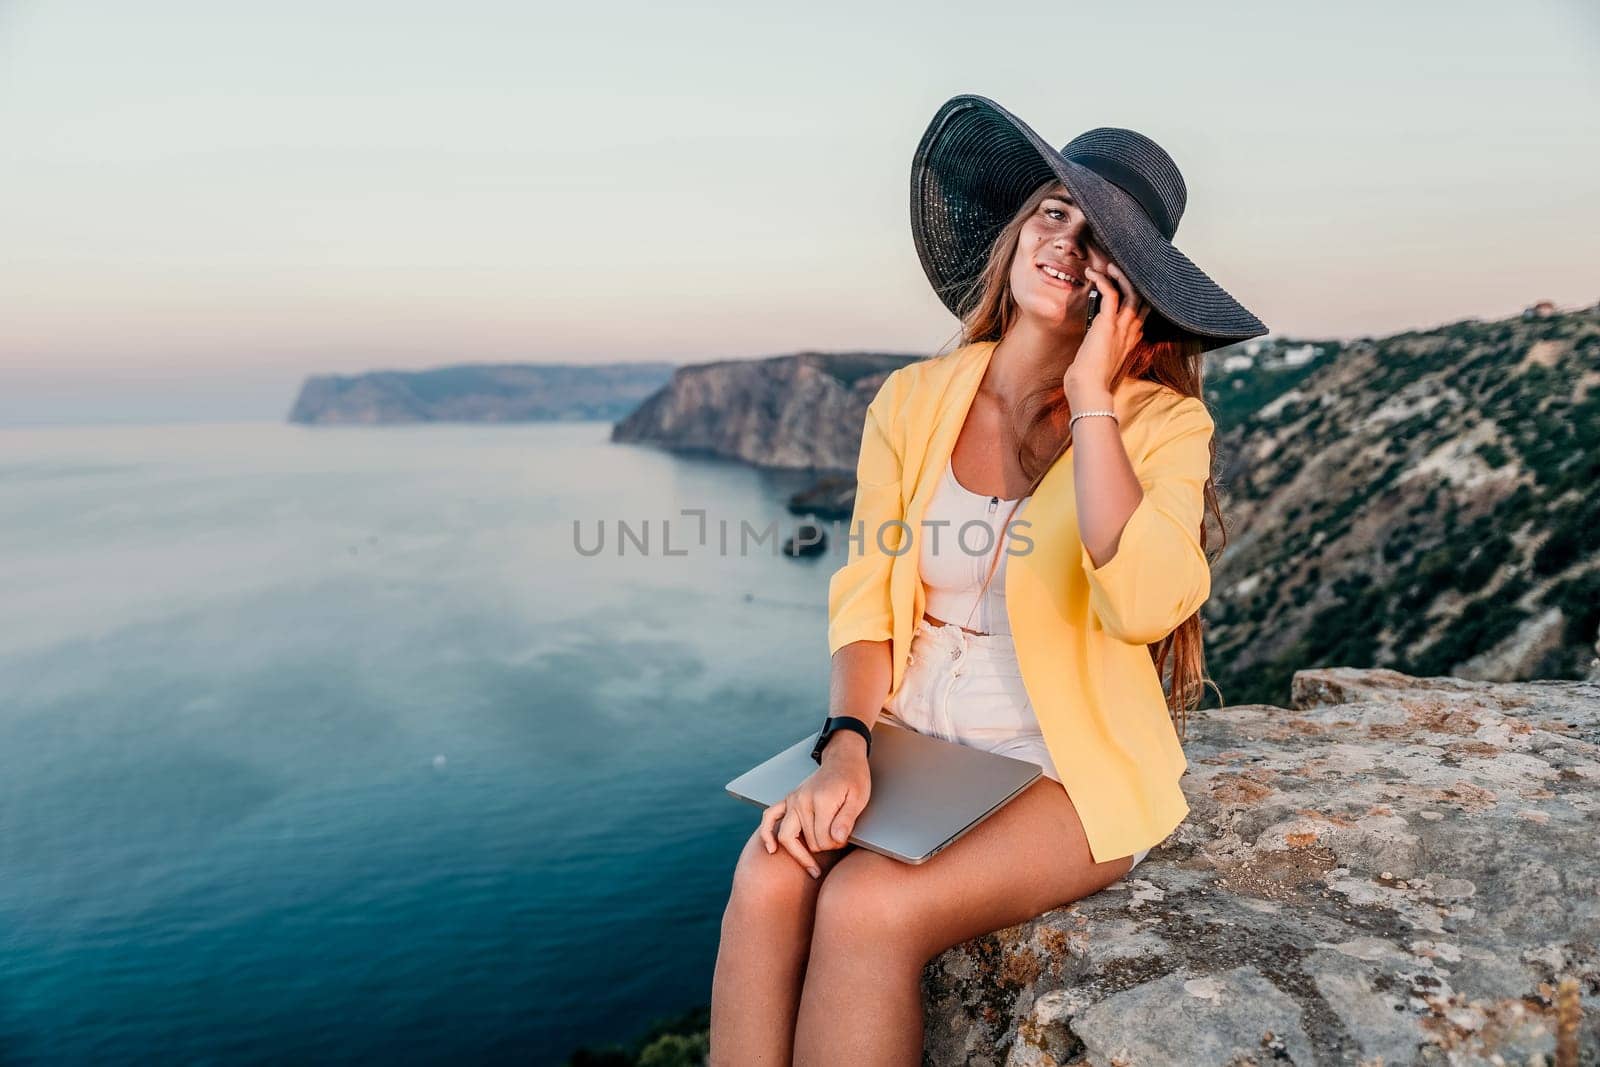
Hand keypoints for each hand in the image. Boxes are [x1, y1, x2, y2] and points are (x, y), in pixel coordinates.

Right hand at [758, 735, 871, 877]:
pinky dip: (766, 834)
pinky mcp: (787, 800)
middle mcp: (802, 801)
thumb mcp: (859, 798)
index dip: (837, 845)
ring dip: (801, 853)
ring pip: (787, 837)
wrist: (843, 759)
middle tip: (838, 844)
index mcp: (821, 801)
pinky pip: (769, 818)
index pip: (823, 839)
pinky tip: (771, 849)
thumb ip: (847, 820)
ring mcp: (792, 800)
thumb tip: (836, 840)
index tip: (845, 840)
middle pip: (809, 842)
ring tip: (812, 868)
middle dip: (825, 848)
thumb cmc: (854, 779)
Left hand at [1064, 261, 1150, 401]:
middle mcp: (1130, 331)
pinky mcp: (1108, 323)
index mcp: (1130, 340)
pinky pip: (1111, 294)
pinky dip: (1103, 280)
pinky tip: (1093, 273)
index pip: (1142, 313)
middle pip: (1142, 298)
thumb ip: (1101, 348)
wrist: (1089, 389)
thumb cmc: (1090, 380)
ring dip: (1120, 275)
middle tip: (1119, 269)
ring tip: (1108, 265)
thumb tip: (1092, 343)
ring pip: (1131, 292)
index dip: (1138, 297)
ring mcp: (1122, 327)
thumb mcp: (1099, 361)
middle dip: (1133, 281)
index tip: (1126, 286)